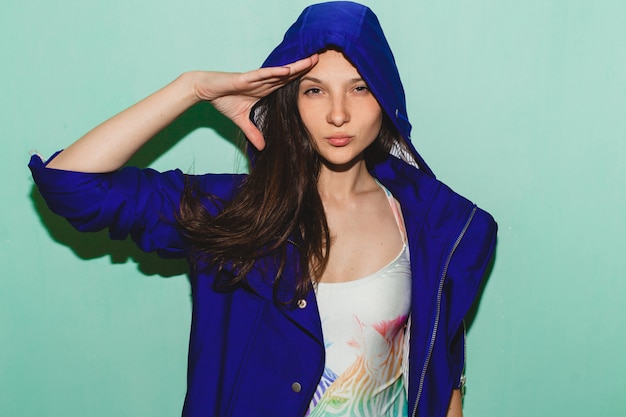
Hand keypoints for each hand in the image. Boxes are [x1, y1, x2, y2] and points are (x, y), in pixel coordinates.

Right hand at [194, 55, 318, 149]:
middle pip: (287, 74)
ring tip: (310, 60)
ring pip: (279, 72)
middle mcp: (263, 82)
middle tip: (320, 60)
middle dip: (303, 67)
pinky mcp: (245, 78)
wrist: (205, 90)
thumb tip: (262, 147)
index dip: (300, 78)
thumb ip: (253, 132)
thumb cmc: (223, 99)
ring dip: (295, 66)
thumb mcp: (241, 120)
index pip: (286, 83)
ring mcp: (255, 79)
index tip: (316, 76)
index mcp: (264, 89)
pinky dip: (274, 72)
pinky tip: (287, 69)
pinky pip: (262, 74)